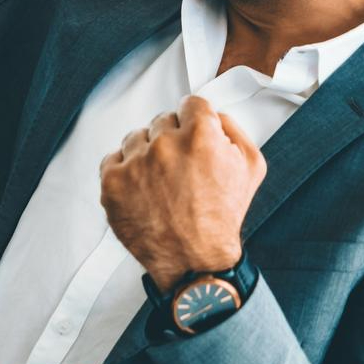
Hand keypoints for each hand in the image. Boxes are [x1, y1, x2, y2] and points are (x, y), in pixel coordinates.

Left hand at [98, 95, 266, 287]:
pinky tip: (142, 189)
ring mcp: (135, 163)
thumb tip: (213, 113)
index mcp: (200, 136)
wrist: (194, 260)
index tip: (192, 134)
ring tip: (161, 183)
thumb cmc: (222, 217)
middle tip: (180, 169)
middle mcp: (165, 145)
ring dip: (146, 154)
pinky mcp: (113, 182)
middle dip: (172, 139)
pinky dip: (125, 172)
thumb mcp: (251, 167)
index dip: (195, 121)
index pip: (190, 104)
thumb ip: (234, 129)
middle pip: (162, 120)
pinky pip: (113, 159)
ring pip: (136, 138)